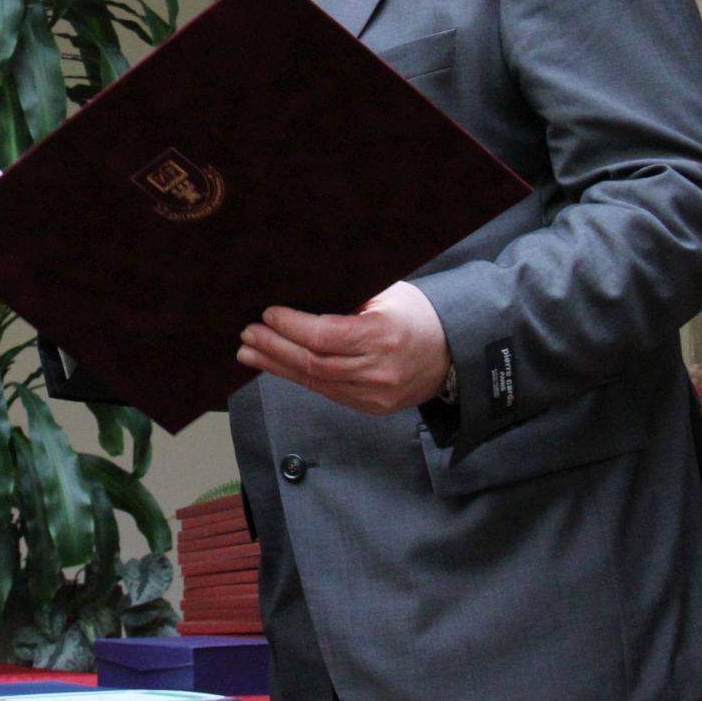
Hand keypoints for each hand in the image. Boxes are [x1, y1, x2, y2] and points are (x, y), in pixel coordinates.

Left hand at [237, 281, 452, 416]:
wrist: (454, 354)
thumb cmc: (418, 316)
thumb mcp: (388, 293)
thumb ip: (347, 298)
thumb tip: (300, 295)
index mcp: (382, 336)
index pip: (323, 336)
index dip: (290, 327)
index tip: (267, 314)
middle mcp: (377, 369)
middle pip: (313, 363)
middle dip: (274, 348)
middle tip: (248, 335)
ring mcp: (375, 393)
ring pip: (315, 382)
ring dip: (278, 367)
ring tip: (250, 352)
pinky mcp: (371, 407)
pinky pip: (327, 392)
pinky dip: (299, 378)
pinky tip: (278, 366)